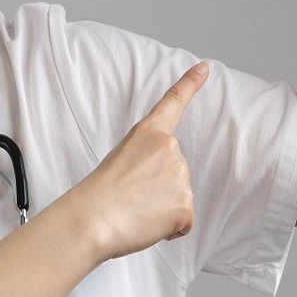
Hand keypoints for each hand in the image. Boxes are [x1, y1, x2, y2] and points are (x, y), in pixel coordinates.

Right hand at [72, 62, 208, 262]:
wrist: (91, 220)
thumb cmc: (98, 196)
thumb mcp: (119, 160)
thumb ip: (147, 161)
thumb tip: (163, 186)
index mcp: (148, 133)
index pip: (173, 103)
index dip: (190, 84)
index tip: (204, 68)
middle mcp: (169, 148)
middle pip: (175, 169)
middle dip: (160, 186)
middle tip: (132, 196)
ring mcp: (180, 176)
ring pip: (179, 196)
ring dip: (163, 208)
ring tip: (136, 210)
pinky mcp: (185, 204)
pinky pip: (184, 221)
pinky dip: (169, 228)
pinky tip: (147, 223)